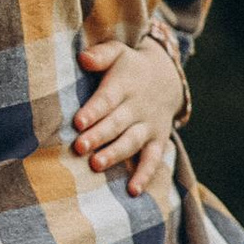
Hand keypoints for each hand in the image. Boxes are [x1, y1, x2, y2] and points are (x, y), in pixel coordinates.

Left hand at [75, 33, 182, 204]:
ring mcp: (149, 126)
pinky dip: (144, 175)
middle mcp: (138, 107)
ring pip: (132, 142)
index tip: (78, 122)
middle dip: (98, 136)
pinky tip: (132, 191)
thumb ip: (101, 55)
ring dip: (115, 154)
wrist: (166, 77)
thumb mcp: (117, 52)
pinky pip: (153, 160)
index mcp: (125, 85)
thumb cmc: (128, 66)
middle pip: (117, 123)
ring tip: (96, 165)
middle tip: (79, 148)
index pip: (108, 98)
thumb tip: (83, 57)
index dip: (94, 110)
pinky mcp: (158, 141)